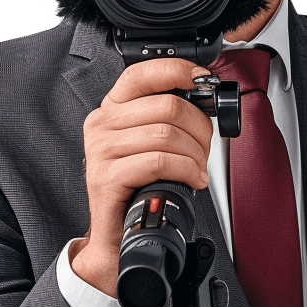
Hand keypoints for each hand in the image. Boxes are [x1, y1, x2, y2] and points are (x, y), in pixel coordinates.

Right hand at [70, 59, 213, 295]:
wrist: (115, 236)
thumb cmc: (135, 190)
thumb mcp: (146, 146)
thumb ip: (165, 120)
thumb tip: (204, 104)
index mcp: (111, 110)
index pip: (143, 73)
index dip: (178, 71)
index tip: (204, 82)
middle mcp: (102, 125)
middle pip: (167, 106)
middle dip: (200, 128)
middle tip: (205, 150)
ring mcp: (101, 151)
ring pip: (167, 134)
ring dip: (195, 154)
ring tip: (198, 169)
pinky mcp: (107, 176)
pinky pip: (160, 161)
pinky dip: (186, 171)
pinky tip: (192, 180)